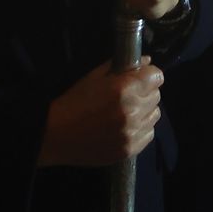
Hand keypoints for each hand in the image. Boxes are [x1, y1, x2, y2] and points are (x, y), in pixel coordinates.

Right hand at [38, 58, 162, 166]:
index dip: (149, 75)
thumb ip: (123, 67)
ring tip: (128, 112)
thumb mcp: (95, 77)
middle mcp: (132, 110)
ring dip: (145, 111)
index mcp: (124, 89)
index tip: (141, 77)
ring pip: (155, 115)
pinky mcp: (129, 149)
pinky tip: (125, 127)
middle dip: (146, 92)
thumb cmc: (74, 101)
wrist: (56, 135)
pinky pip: (149, 134)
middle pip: (157, 96)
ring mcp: (132, 132)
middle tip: (131, 95)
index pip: (157, 76)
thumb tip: (147, 61)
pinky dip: (141, 129)